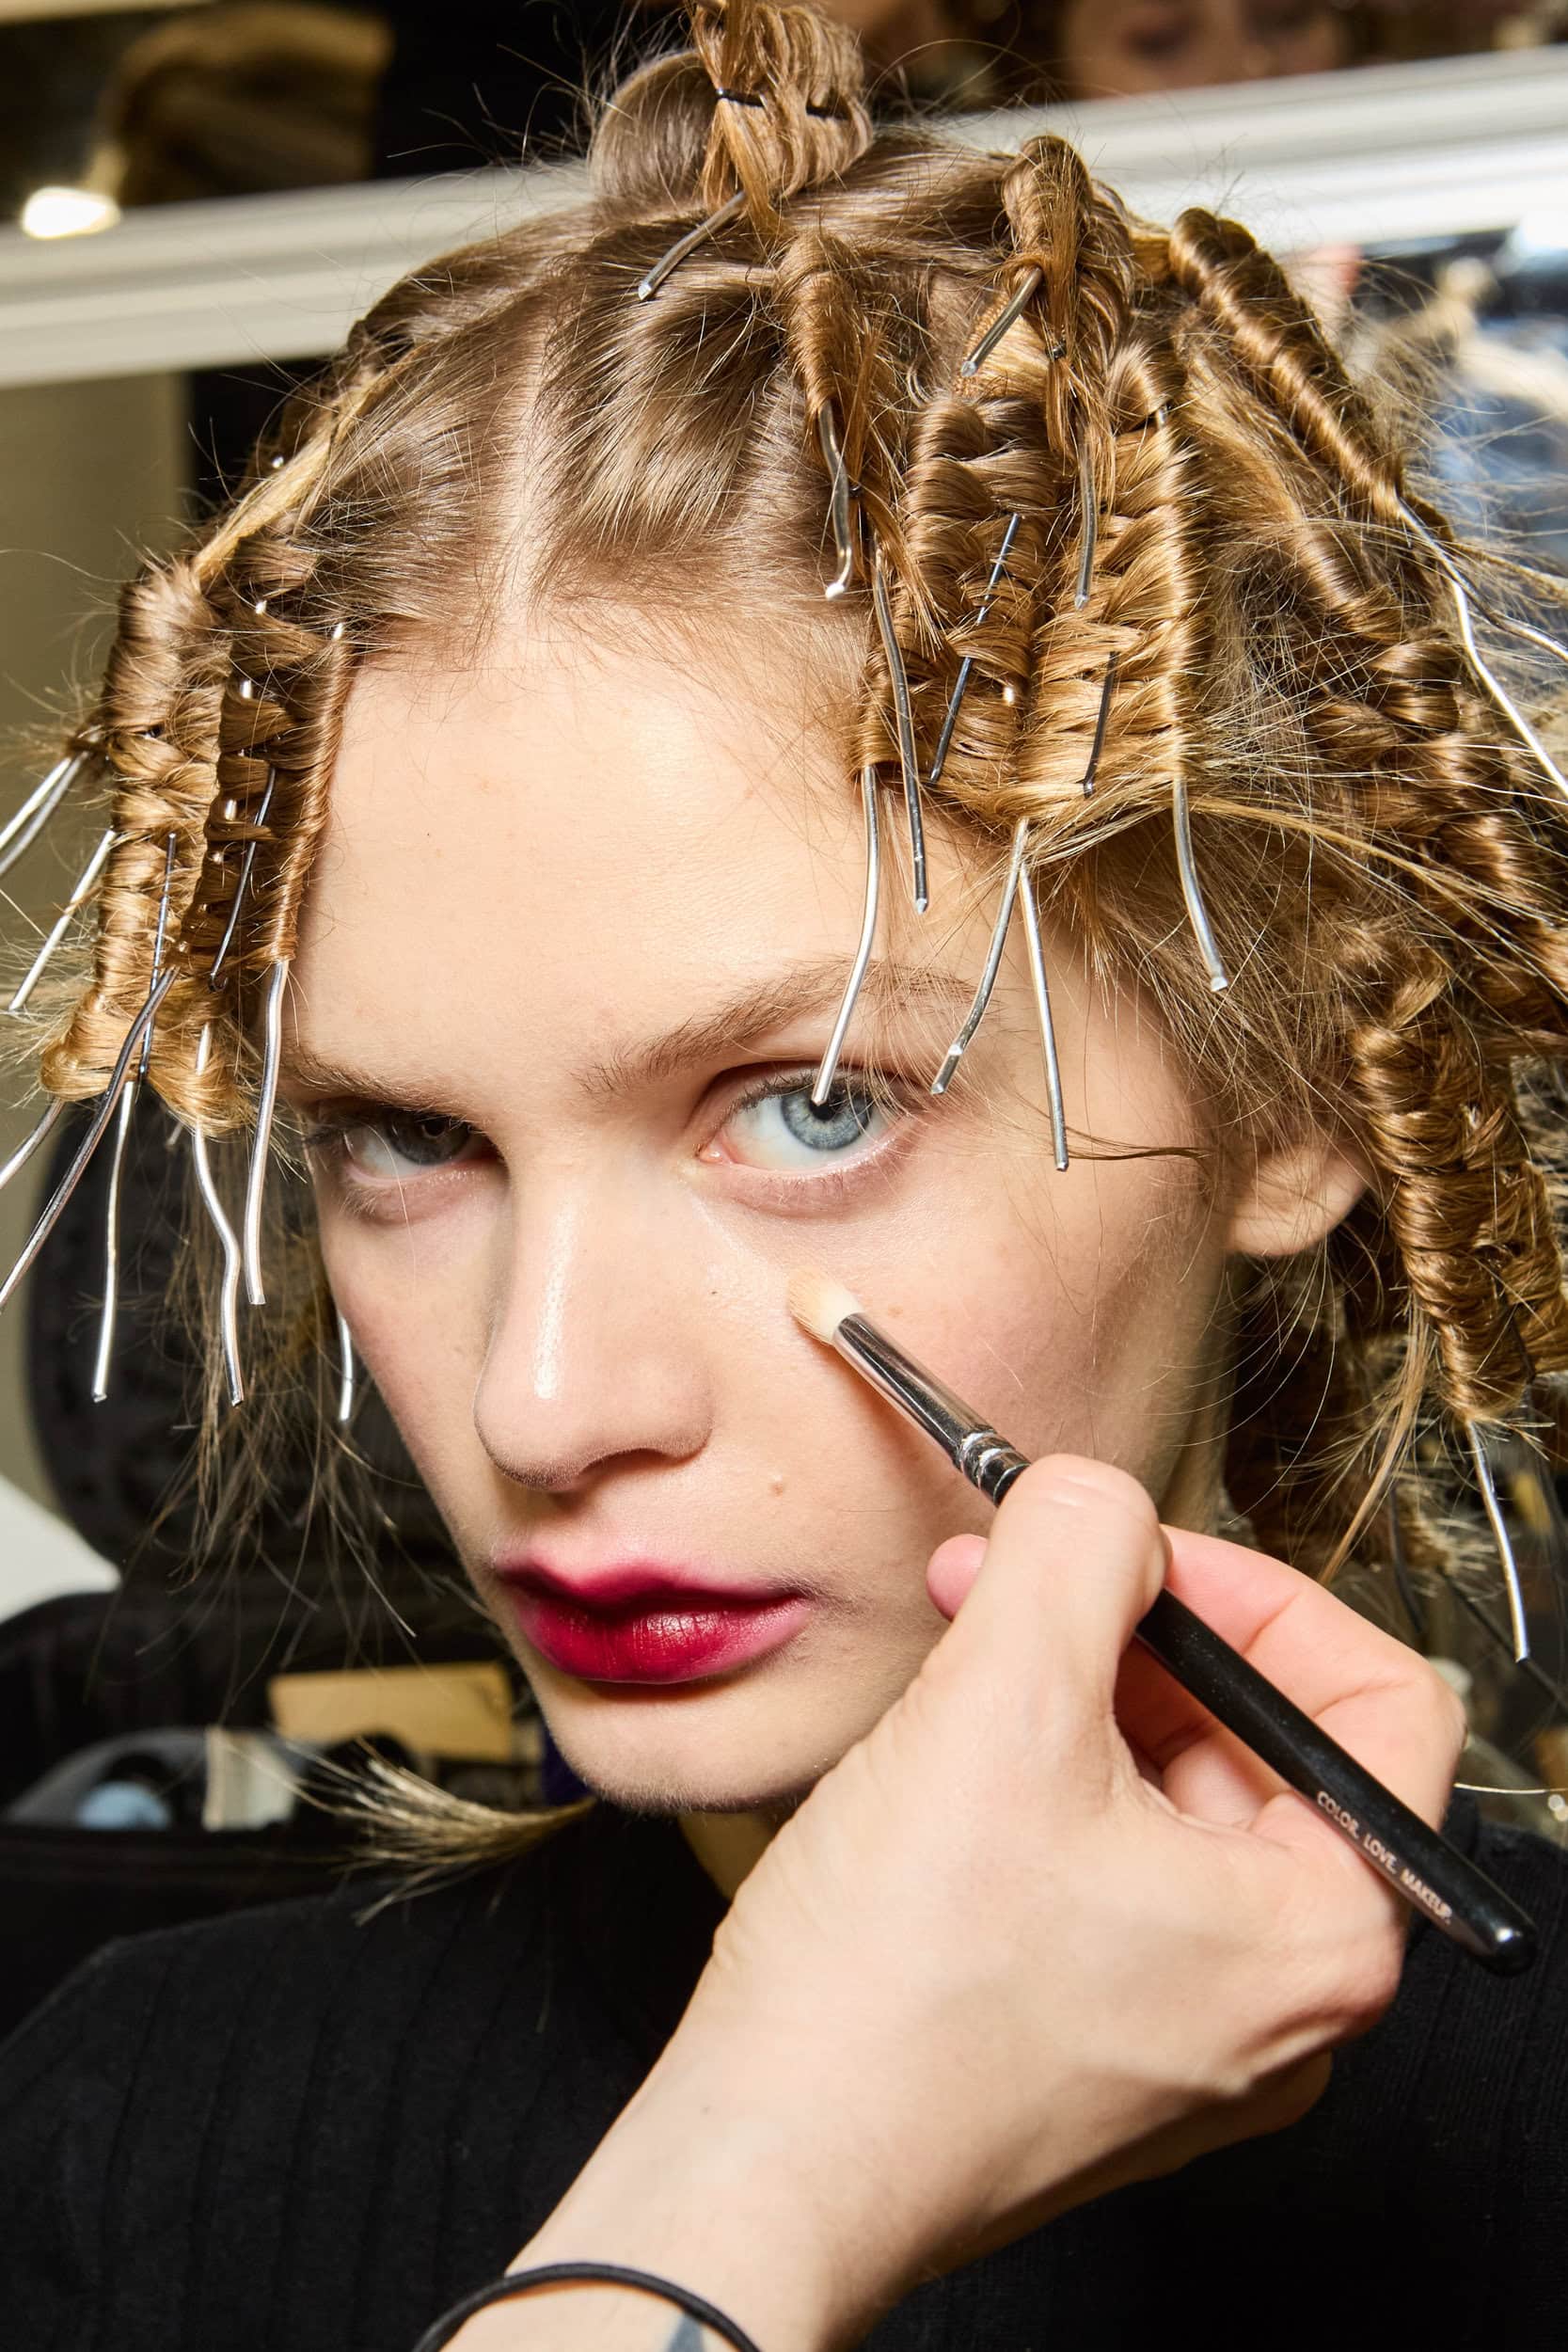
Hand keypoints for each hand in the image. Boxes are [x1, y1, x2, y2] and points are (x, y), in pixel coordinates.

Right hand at [480, 1458, 1463, 2350]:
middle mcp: (1284, 2003)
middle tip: (1007, 1580)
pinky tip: (940, 1763)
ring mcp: (1191, 2035)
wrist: (766, 2168)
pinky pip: (1108, 1874)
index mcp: (1325, 1934)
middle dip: (1124, 1633)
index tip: (1129, 1552)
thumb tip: (1100, 1497)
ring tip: (956, 1655)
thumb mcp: (1001, 1704)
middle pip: (1255, 1742)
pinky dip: (1037, 1789)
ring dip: (1067, 1700)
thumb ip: (1077, 1549)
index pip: (1371, 1696)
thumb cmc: (893, 1994)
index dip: (1247, 1589)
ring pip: (1167, 1803)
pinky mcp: (1099, 2049)